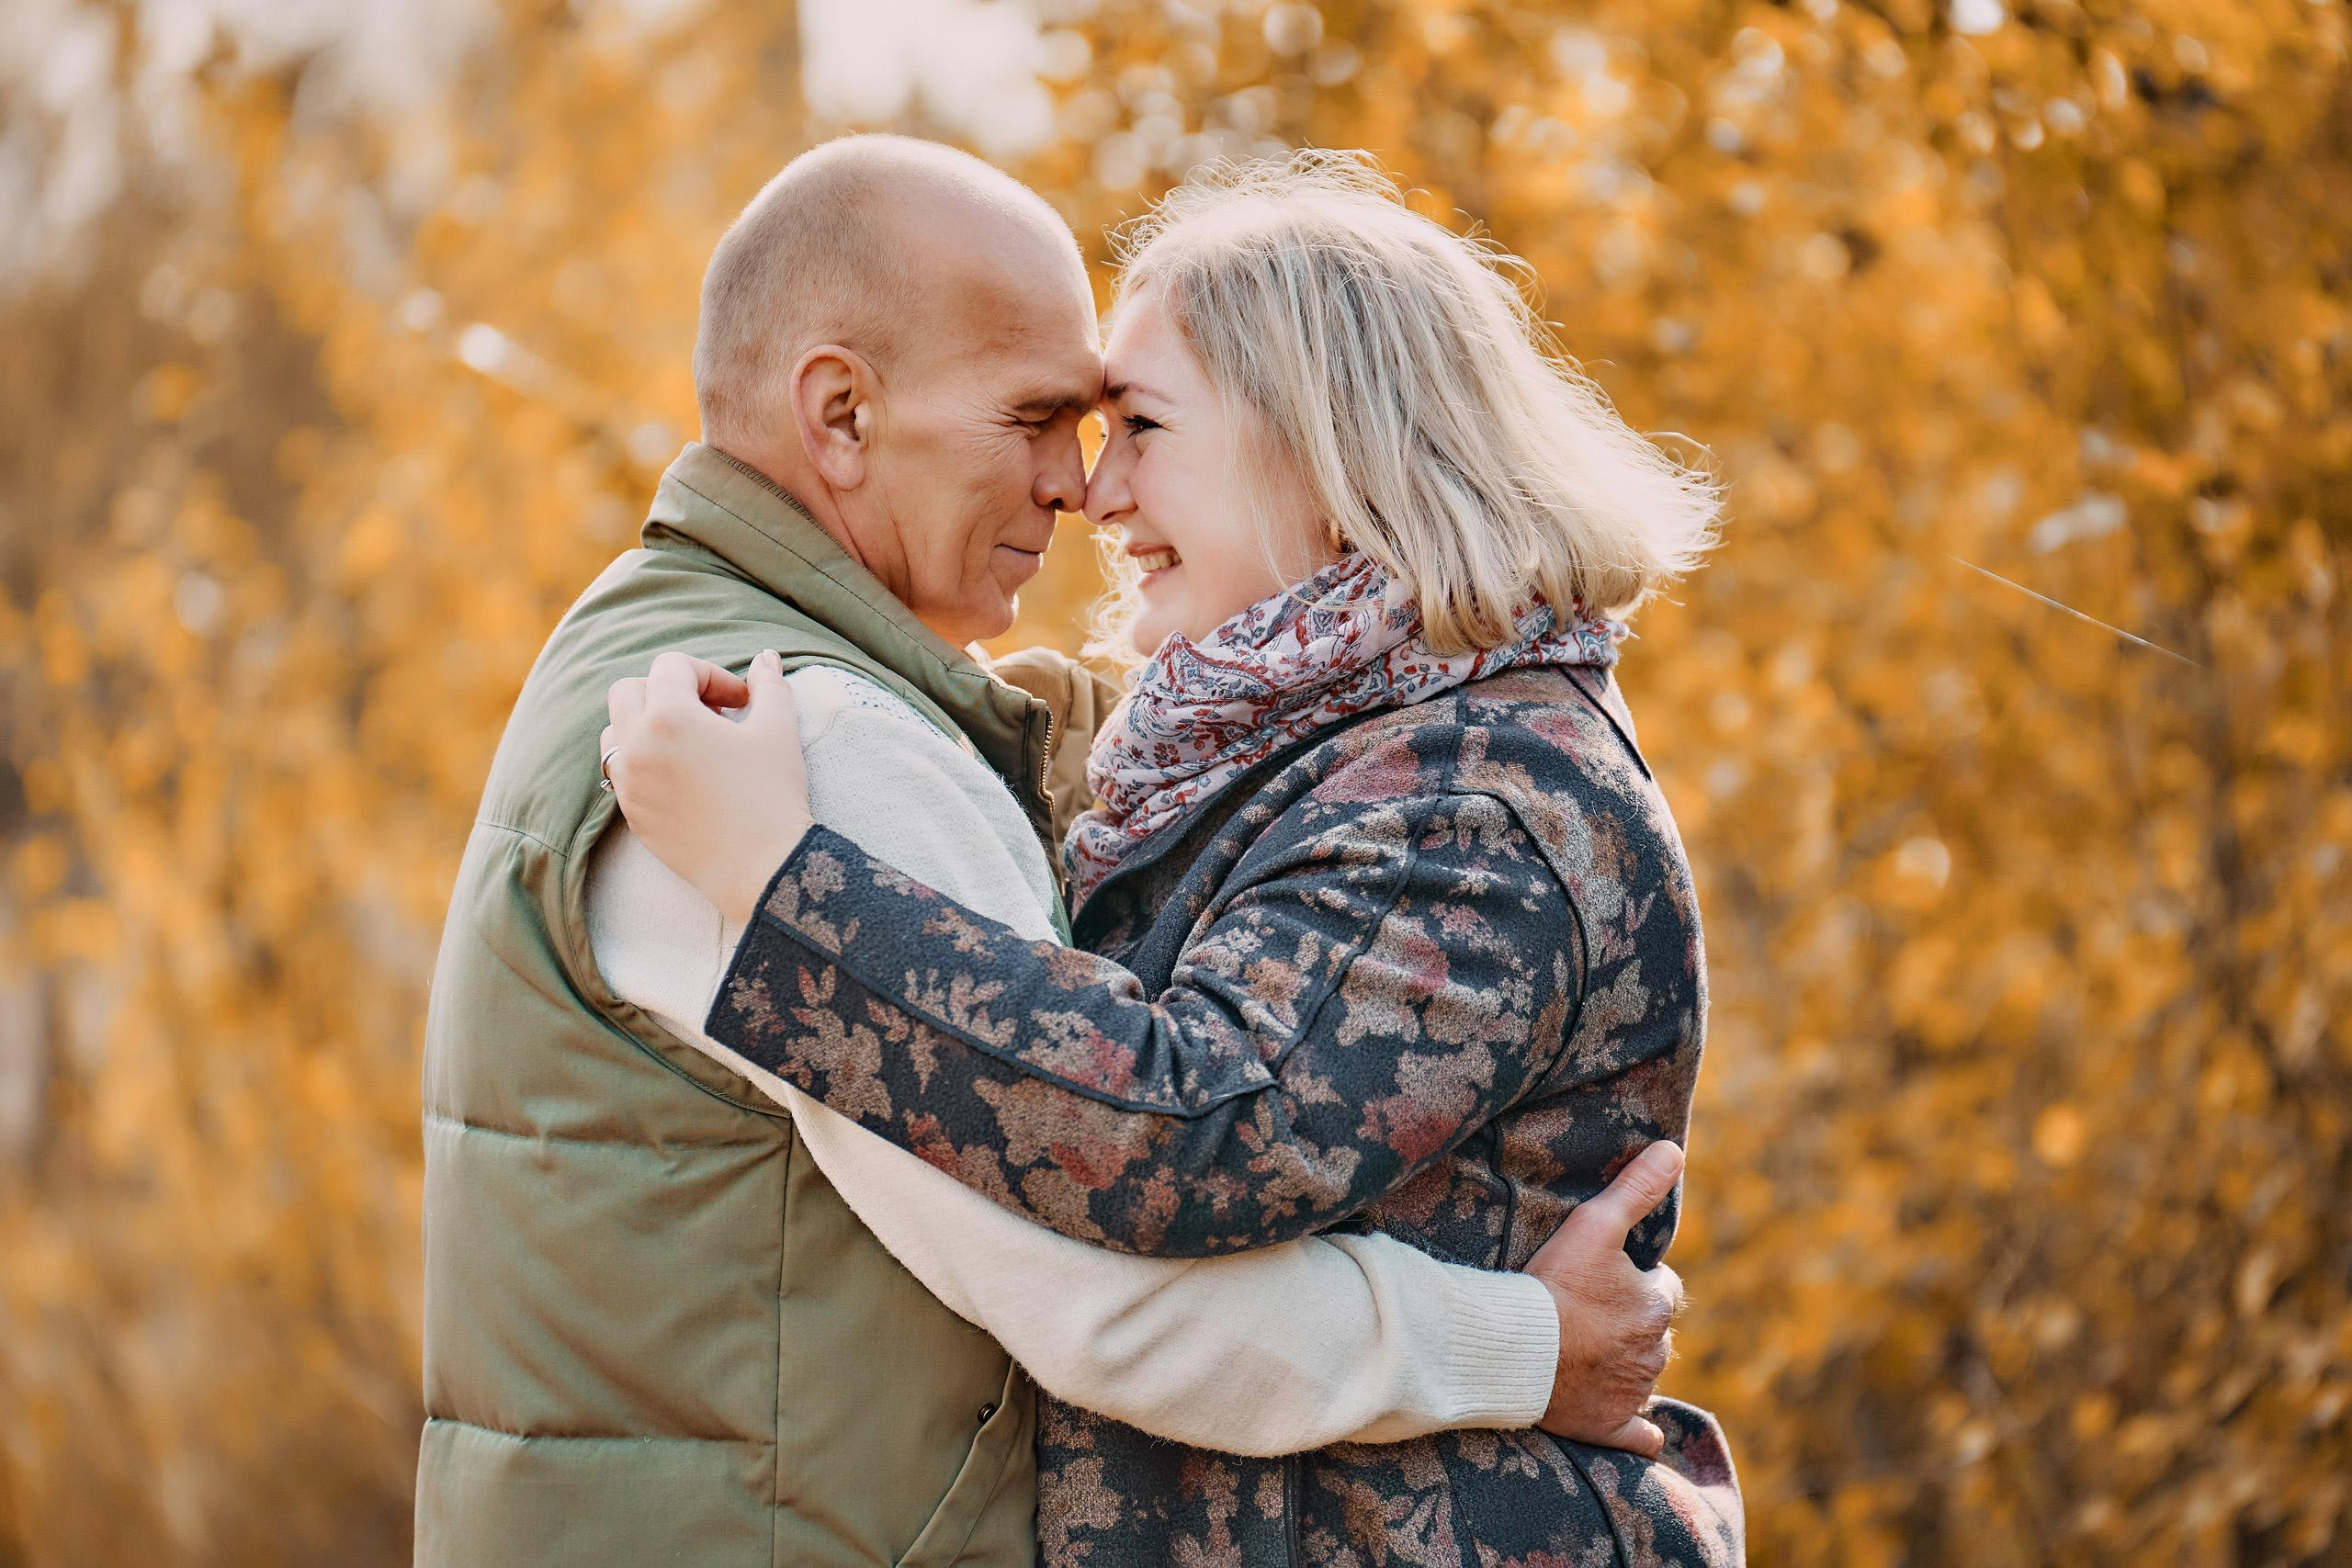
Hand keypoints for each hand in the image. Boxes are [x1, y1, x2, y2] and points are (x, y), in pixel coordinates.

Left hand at [601, 649, 812, 926]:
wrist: (762, 869)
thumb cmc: (772, 796)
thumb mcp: (778, 730)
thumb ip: (769, 686)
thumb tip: (766, 658)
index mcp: (669, 716)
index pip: (672, 667)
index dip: (711, 675)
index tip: (742, 701)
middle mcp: (636, 745)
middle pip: (629, 690)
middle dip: (667, 691)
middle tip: (711, 713)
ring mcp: (628, 783)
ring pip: (614, 731)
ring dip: (645, 724)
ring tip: (689, 742)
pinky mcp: (631, 814)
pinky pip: (621, 772)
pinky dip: (643, 761)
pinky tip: (683, 776)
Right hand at [1524, 1141, 1686, 1457]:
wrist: (1513, 1348)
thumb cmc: (1552, 1282)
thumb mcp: (1595, 1223)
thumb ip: (1636, 1187)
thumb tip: (1675, 1149)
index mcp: (1655, 1304)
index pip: (1662, 1286)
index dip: (1636, 1278)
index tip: (1605, 1277)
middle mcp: (1653, 1351)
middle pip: (1652, 1331)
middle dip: (1630, 1322)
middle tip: (1588, 1313)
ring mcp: (1632, 1392)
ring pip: (1643, 1374)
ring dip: (1625, 1364)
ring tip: (1584, 1351)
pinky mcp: (1609, 1425)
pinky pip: (1638, 1434)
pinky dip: (1637, 1430)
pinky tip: (1633, 1427)